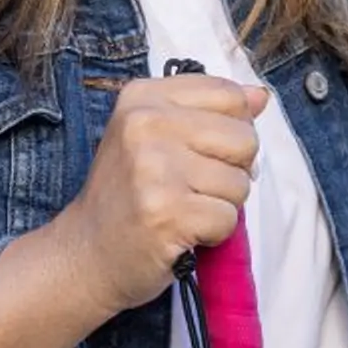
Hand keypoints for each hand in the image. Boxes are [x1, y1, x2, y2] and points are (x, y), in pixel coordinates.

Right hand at [49, 73, 264, 319]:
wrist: (86, 252)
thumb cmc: (128, 193)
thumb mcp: (157, 136)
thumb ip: (209, 111)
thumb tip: (261, 96)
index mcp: (143, 97)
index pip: (229, 95)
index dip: (233, 129)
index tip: (204, 152)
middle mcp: (145, 124)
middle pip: (244, 139)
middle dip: (233, 171)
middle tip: (195, 187)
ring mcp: (154, 168)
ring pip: (240, 183)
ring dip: (222, 205)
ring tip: (184, 209)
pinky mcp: (165, 212)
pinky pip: (228, 219)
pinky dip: (215, 233)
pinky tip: (184, 231)